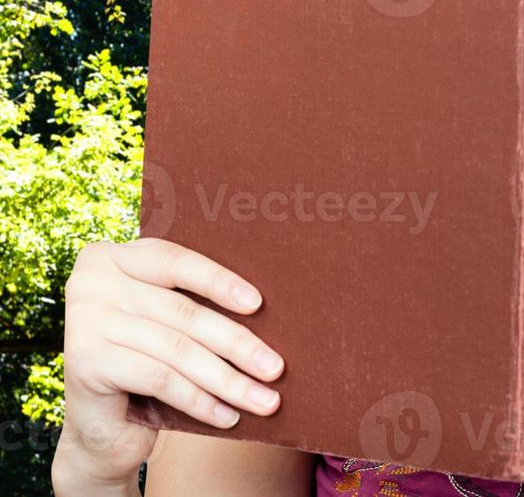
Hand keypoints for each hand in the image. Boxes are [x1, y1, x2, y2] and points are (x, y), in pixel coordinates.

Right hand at [52, 237, 284, 492]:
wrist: (100, 429)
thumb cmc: (148, 362)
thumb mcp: (168, 323)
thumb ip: (195, 302)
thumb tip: (265, 303)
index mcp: (116, 258)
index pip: (176, 261)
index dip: (219, 281)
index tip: (259, 304)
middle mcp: (92, 283)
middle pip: (183, 312)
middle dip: (238, 344)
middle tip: (276, 368)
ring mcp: (84, 322)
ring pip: (177, 350)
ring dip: (228, 380)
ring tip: (264, 400)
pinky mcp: (84, 365)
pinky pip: (160, 379)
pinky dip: (200, 400)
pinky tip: (227, 415)